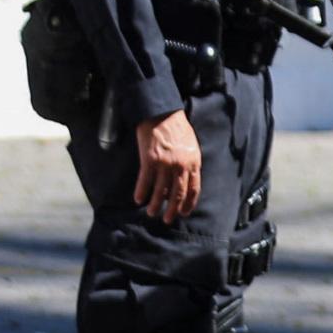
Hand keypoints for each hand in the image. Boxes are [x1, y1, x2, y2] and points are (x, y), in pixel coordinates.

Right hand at [133, 109, 202, 224]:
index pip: (194, 189)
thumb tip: (185, 180)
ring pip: (160, 191)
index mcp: (194, 162)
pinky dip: (141, 192)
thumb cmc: (177, 128)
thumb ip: (190, 163)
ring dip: (155, 204)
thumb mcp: (192, 146)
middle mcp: (181, 166)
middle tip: (167, 219)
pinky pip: (145, 181)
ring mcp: (165, 164)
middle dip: (172, 209)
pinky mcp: (150, 160)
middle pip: (178, 194)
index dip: (188, 203)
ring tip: (151, 212)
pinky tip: (138, 199)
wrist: (162, 113)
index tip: (183, 212)